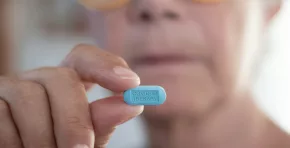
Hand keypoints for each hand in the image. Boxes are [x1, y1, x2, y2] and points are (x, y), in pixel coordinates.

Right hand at [0, 44, 143, 147]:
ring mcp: (10, 88)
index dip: (107, 65)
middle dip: (74, 118)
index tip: (132, 83)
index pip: (85, 58)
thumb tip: (129, 105)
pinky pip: (2, 115)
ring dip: (43, 137)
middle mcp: (39, 79)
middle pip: (61, 77)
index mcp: (66, 84)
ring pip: (29, 96)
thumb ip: (101, 123)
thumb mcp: (84, 139)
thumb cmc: (58, 147)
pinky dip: (15, 141)